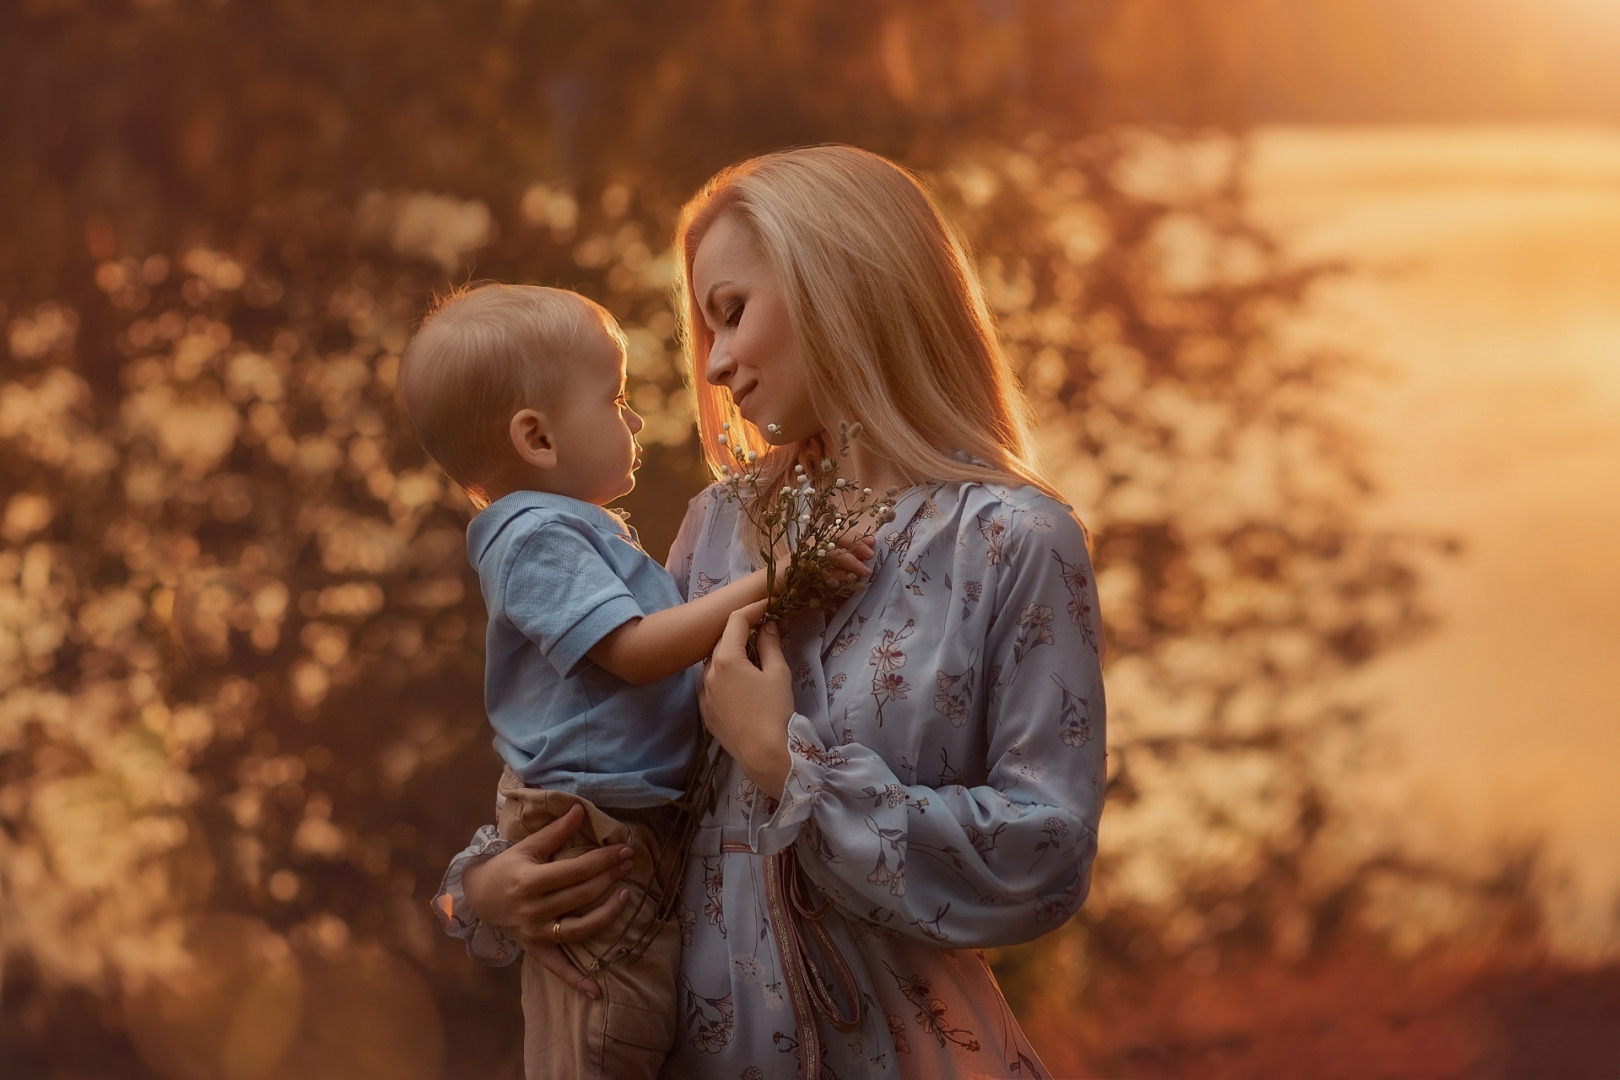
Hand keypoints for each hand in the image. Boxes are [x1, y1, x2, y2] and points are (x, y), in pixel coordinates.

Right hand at [460, 804, 633, 998]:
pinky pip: (558, 969)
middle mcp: (533, 910)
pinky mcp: (536, 950)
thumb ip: (556, 831)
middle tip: (630, 864)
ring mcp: (535, 933)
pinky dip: (577, 982)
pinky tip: (597, 992)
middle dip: (610, 877)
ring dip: (607, 914)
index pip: (577, 870)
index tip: (625, 850)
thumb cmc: (506, 867)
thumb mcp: (527, 846)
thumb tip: (580, 809)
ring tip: (626, 896)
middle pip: (582, 895)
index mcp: (530, 881)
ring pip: (579, 928)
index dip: (604, 859)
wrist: (478, 896)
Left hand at [701, 599, 793, 796]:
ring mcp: (703, 692)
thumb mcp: (778, 673)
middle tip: (762, 627)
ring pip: (714, 662)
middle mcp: (708, 672)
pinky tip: (740, 682)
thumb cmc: (775, 710)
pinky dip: (724, 674)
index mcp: (726, 658)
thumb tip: (767, 626)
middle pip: (723, 640)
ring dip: (730, 652)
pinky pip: (711, 683)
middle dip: (741, 630)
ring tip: (751, 654)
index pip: (736, 621)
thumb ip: (770, 644)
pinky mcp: (704, 710)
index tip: (768, 605)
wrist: (764, 753)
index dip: (753, 609)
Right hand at [770, 535, 872, 594]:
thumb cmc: (795, 580)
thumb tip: (860, 569)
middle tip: (871, 556)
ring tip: (864, 573)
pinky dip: (831, 576)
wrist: (768, 587)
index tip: (873, 542)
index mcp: (817, 543)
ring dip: (850, 563)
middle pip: (838, 540)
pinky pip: (819, 569)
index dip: (857, 537)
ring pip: (832, 553)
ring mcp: (804, 555)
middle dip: (857, 546)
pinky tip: (840, 583)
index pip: (840, 534)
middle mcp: (811, 545)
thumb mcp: (820, 572)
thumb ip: (837, 569)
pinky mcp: (797, 567)